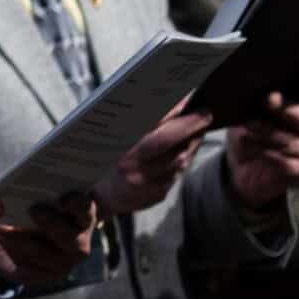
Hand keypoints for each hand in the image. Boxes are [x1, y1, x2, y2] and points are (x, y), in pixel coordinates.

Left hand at [0, 192, 98, 288]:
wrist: (6, 234)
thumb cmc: (23, 207)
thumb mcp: (30, 195)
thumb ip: (34, 189)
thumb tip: (27, 181)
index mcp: (81, 216)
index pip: (85, 210)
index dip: (78, 205)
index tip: (64, 198)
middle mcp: (79, 241)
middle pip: (72, 238)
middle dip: (53, 224)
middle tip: (35, 210)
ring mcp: (65, 262)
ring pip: (48, 256)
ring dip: (23, 241)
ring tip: (1, 229)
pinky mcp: (47, 276)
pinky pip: (32, 271)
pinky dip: (14, 256)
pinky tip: (1, 244)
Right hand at [93, 103, 211, 215]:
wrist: (93, 196)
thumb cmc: (97, 158)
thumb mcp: (107, 137)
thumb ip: (132, 123)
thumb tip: (165, 103)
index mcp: (121, 152)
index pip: (159, 131)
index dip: (180, 116)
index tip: (193, 102)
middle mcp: (136, 171)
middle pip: (175, 145)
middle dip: (193, 127)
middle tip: (206, 114)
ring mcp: (148, 185)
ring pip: (180, 159)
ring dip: (191, 142)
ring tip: (196, 128)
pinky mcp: (156, 195)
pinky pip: (176, 172)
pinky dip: (183, 158)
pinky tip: (183, 148)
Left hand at [225, 61, 298, 206]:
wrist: (240, 165)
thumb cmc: (247, 131)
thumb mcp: (246, 111)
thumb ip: (255, 98)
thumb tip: (253, 84)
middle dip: (283, 108)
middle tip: (267, 100)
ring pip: (293, 140)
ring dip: (268, 133)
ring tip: (247, 129)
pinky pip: (289, 162)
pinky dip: (270, 155)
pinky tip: (255, 149)